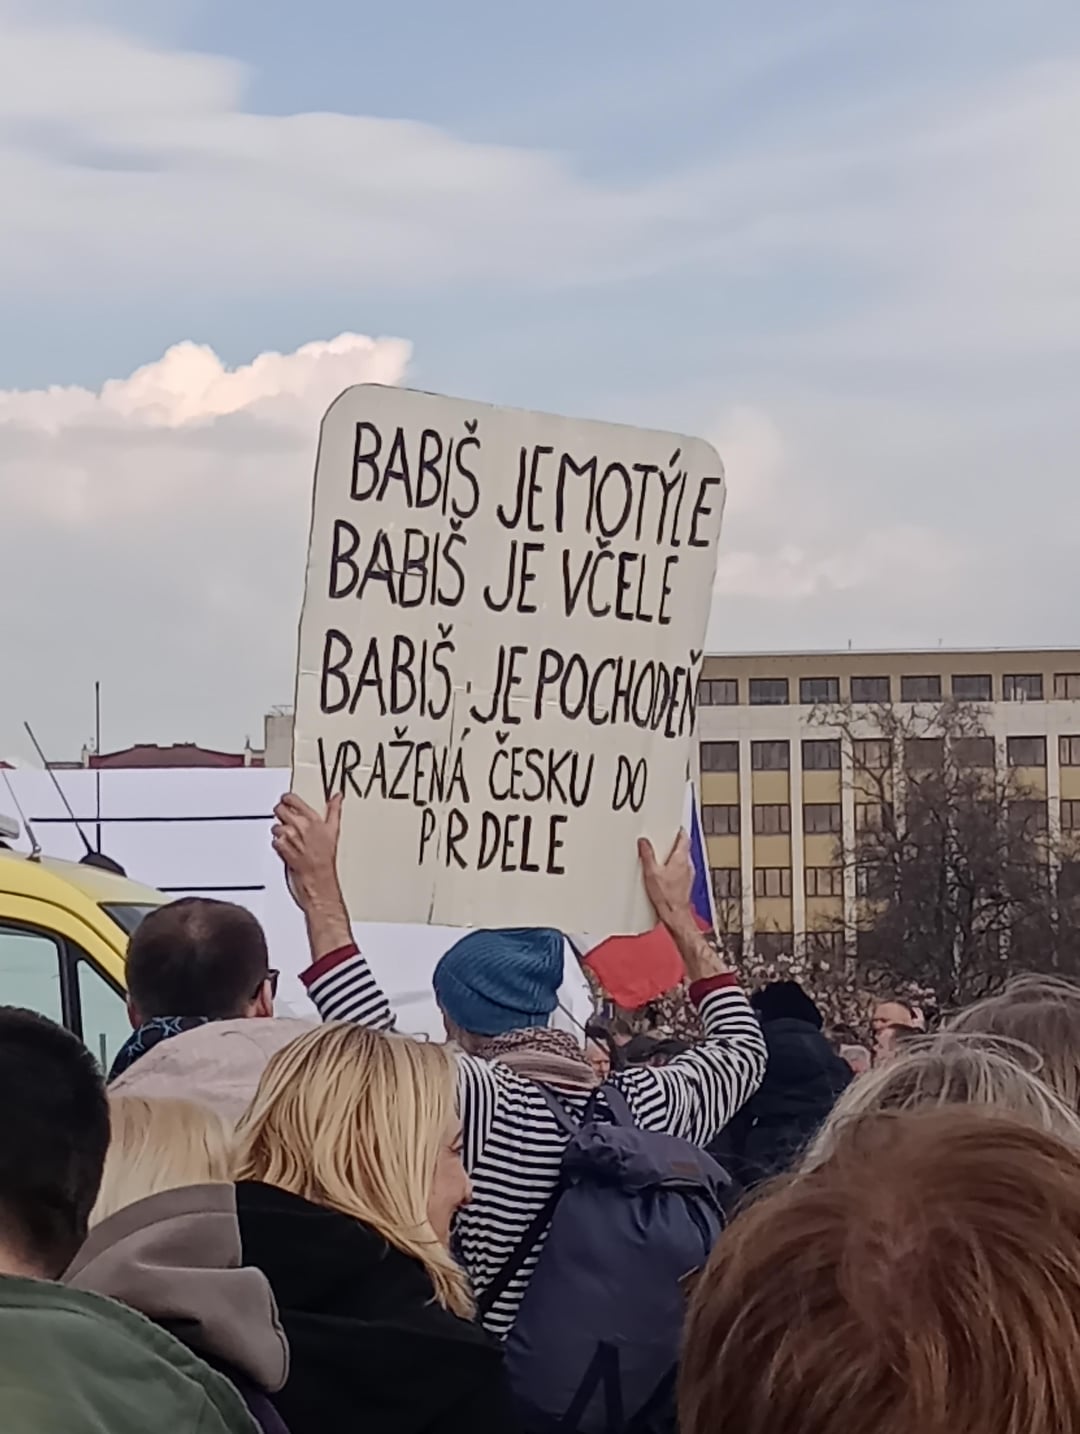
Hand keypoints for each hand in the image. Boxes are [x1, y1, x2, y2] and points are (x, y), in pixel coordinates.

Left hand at [272, 793, 343, 905]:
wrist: (319, 878)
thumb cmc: (327, 857)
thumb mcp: (334, 830)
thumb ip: (334, 810)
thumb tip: (337, 796)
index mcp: (312, 819)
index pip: (292, 799)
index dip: (287, 798)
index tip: (287, 800)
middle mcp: (300, 826)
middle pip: (279, 810)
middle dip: (280, 813)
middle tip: (284, 817)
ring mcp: (290, 837)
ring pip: (275, 826)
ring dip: (278, 830)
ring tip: (286, 835)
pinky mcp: (282, 849)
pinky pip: (274, 841)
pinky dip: (277, 843)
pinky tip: (285, 846)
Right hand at [640, 830, 727, 979]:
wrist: (675, 917)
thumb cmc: (667, 898)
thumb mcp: (651, 873)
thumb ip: (647, 855)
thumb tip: (644, 843)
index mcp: (681, 858)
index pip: (684, 836)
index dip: (676, 829)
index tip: (669, 824)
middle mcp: (687, 865)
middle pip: (682, 846)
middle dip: (671, 842)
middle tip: (660, 838)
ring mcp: (688, 874)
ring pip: (680, 858)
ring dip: (671, 855)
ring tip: (658, 855)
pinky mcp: (684, 883)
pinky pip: (679, 869)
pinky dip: (671, 867)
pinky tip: (661, 872)